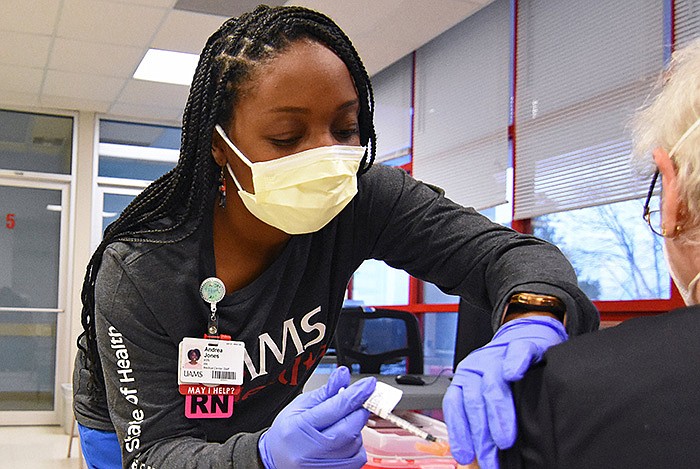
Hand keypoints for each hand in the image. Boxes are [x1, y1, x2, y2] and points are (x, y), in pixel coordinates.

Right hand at [258, 366, 375, 468]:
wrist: (276, 460)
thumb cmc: (287, 432)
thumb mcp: (300, 406)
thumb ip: (325, 392)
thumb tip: (343, 375)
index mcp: (299, 427)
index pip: (335, 408)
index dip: (356, 394)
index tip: (368, 384)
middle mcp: (310, 450)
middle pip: (349, 428)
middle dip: (358, 411)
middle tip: (356, 404)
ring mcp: (322, 466)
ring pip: (355, 442)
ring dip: (355, 429)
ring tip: (340, 424)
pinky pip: (357, 458)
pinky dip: (356, 445)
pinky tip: (343, 440)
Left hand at [442, 316, 566, 467]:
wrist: (525, 340)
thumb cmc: (507, 377)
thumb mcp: (486, 398)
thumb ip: (481, 423)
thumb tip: (477, 459)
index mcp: (464, 380)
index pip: (454, 406)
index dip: (459, 433)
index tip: (466, 456)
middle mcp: (476, 367)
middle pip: (473, 401)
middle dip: (481, 434)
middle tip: (490, 459)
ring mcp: (498, 356)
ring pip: (493, 383)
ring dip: (497, 413)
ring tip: (504, 439)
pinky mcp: (523, 346)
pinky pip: (517, 353)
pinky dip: (515, 363)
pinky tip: (515, 374)